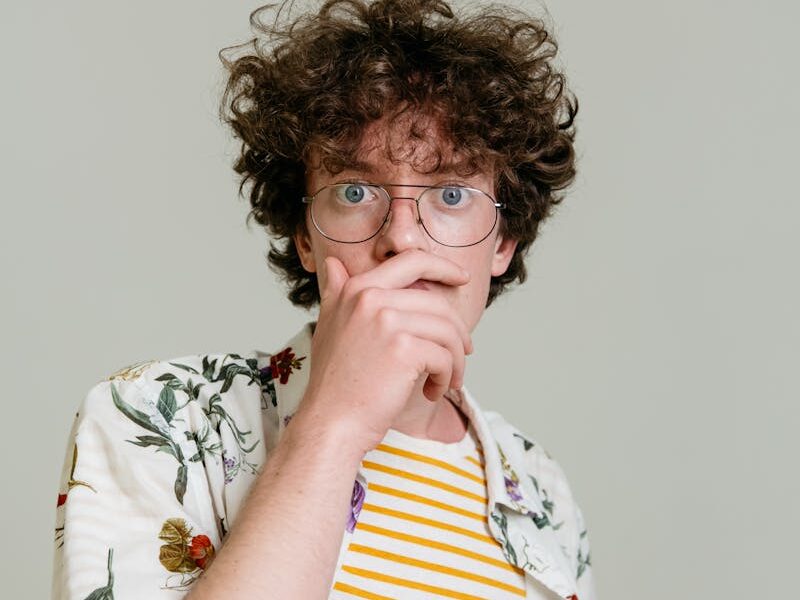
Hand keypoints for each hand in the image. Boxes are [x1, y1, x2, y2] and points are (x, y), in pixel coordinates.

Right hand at [295, 250, 473, 451]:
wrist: (330, 422)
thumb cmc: (334, 381)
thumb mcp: (328, 325)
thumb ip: (336, 291)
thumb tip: (332, 262)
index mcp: (357, 288)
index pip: (411, 261)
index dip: (443, 266)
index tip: (460, 278)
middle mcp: (370, 298)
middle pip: (437, 302)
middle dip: (457, 330)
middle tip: (462, 352)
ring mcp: (387, 321)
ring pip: (447, 331)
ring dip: (455, 360)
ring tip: (447, 380)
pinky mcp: (404, 350)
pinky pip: (445, 357)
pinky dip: (446, 378)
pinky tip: (432, 392)